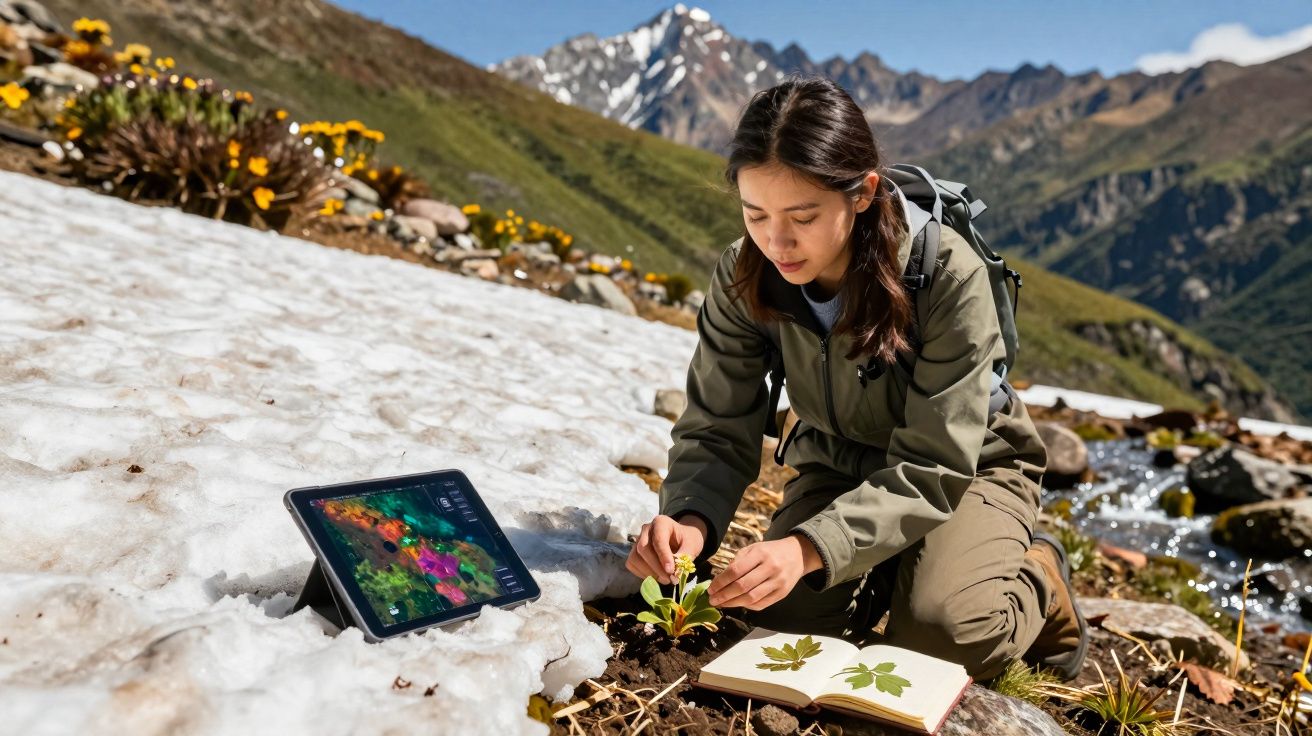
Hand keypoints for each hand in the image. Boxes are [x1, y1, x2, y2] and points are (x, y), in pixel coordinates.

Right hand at [625, 514, 706, 584]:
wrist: (682, 539)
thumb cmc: (687, 540)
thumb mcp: (692, 545)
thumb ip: (685, 556)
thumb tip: (675, 571)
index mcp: (661, 522)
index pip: (658, 539)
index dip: (664, 556)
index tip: (671, 571)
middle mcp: (646, 529)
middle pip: (643, 548)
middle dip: (656, 567)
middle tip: (669, 579)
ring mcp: (638, 540)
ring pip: (635, 558)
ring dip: (649, 572)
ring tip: (665, 579)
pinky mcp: (634, 552)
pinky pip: (632, 564)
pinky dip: (642, 574)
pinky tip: (657, 577)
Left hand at [706, 534, 821, 609]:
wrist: (797, 555)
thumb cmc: (770, 551)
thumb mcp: (753, 548)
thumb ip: (737, 561)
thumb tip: (720, 580)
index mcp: (760, 554)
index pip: (736, 571)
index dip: (720, 582)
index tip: (710, 588)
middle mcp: (770, 568)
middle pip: (742, 586)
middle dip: (724, 595)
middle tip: (712, 600)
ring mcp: (778, 582)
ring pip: (751, 598)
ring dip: (733, 603)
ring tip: (722, 604)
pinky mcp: (782, 593)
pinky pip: (761, 604)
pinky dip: (747, 606)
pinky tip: (738, 603)